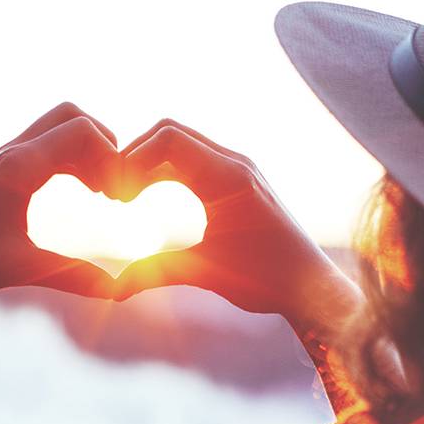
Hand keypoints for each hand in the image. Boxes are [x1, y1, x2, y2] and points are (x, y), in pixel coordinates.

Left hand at [0, 102, 122, 302]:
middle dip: (103, 144)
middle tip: (111, 188)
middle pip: (71, 116)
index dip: (111, 158)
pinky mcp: (0, 170)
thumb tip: (119, 290)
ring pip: (58, 127)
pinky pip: (45, 145)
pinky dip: (70, 159)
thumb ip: (74, 276)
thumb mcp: (21, 268)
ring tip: (101, 193)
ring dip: (87, 151)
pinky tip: (80, 192)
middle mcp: (10, 153)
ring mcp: (3, 158)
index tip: (115, 199)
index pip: (81, 130)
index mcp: (17, 168)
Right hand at [115, 119, 360, 328]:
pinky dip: (169, 172)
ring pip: (182, 145)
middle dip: (136, 158)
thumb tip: (113, 289)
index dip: (132, 160)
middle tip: (116, 197)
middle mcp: (236, 163)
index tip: (117, 198)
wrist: (310, 286)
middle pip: (170, 133)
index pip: (168, 139)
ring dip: (152, 164)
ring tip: (129, 199)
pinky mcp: (240, 180)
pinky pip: (196, 160)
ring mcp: (240, 169)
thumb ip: (157, 271)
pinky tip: (154, 202)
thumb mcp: (206, 272)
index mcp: (229, 177)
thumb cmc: (265, 280)